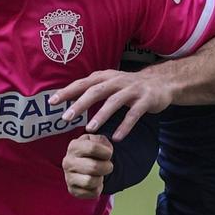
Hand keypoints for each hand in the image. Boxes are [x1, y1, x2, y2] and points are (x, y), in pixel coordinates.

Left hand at [48, 68, 170, 140]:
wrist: (162, 83)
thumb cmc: (130, 86)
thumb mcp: (111, 83)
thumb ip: (92, 89)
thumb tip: (68, 98)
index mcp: (106, 77)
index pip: (83, 83)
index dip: (68, 91)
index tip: (52, 102)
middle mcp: (118, 81)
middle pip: (96, 91)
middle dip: (80, 104)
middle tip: (66, 117)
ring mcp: (132, 90)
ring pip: (114, 102)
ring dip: (101, 115)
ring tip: (90, 129)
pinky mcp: (146, 100)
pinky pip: (134, 114)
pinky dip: (125, 126)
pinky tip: (117, 138)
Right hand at [61, 133, 114, 198]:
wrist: (85, 165)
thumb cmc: (93, 152)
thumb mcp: (97, 141)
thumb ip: (103, 141)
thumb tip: (107, 148)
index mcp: (74, 146)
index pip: (92, 148)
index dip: (106, 152)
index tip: (108, 154)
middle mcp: (68, 162)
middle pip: (94, 167)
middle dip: (107, 167)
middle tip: (108, 166)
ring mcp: (68, 177)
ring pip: (91, 181)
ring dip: (101, 178)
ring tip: (100, 174)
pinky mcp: (73, 190)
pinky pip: (92, 193)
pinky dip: (98, 188)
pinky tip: (95, 183)